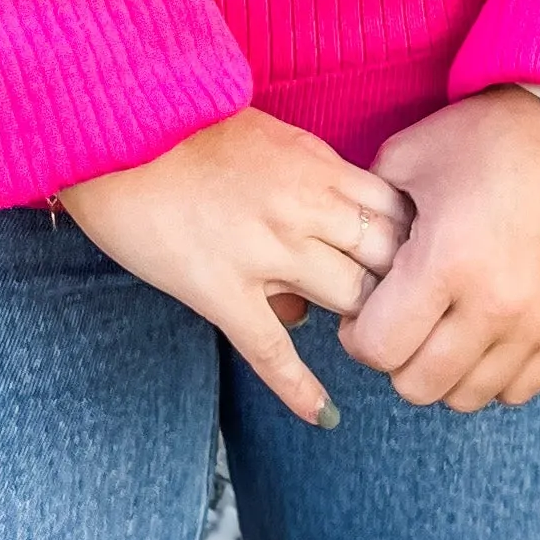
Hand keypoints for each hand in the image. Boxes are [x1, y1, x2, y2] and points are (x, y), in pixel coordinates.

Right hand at [58, 111, 413, 425]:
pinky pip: (272, 351)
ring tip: (373, 349)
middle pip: (388, 261)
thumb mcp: (270, 136)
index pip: (399, 212)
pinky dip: (302, 389)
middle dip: (407, 290)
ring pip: (349, 302)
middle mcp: (304, 209)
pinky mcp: (221, 290)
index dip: (419, 243)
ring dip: (365, 326)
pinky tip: (325, 415)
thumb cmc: (187, 124)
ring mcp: (265, 253)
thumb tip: (332, 240)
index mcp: (318, 165)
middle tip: (413, 315)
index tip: (425, 264)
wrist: (114, 128)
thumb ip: (312, 178)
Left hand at [339, 89, 539, 412]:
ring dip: (444, 371)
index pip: (378, 349)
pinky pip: (519, 389)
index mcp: (445, 261)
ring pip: (468, 396)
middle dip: (396, 358)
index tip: (363, 310)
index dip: (357, 335)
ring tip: (443, 328)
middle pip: (419, 386)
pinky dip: (492, 374)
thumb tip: (354, 264)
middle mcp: (495, 304)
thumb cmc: (485, 136)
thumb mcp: (407, 158)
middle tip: (401, 320)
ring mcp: (539, 321)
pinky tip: (483, 335)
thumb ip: (371, 218)